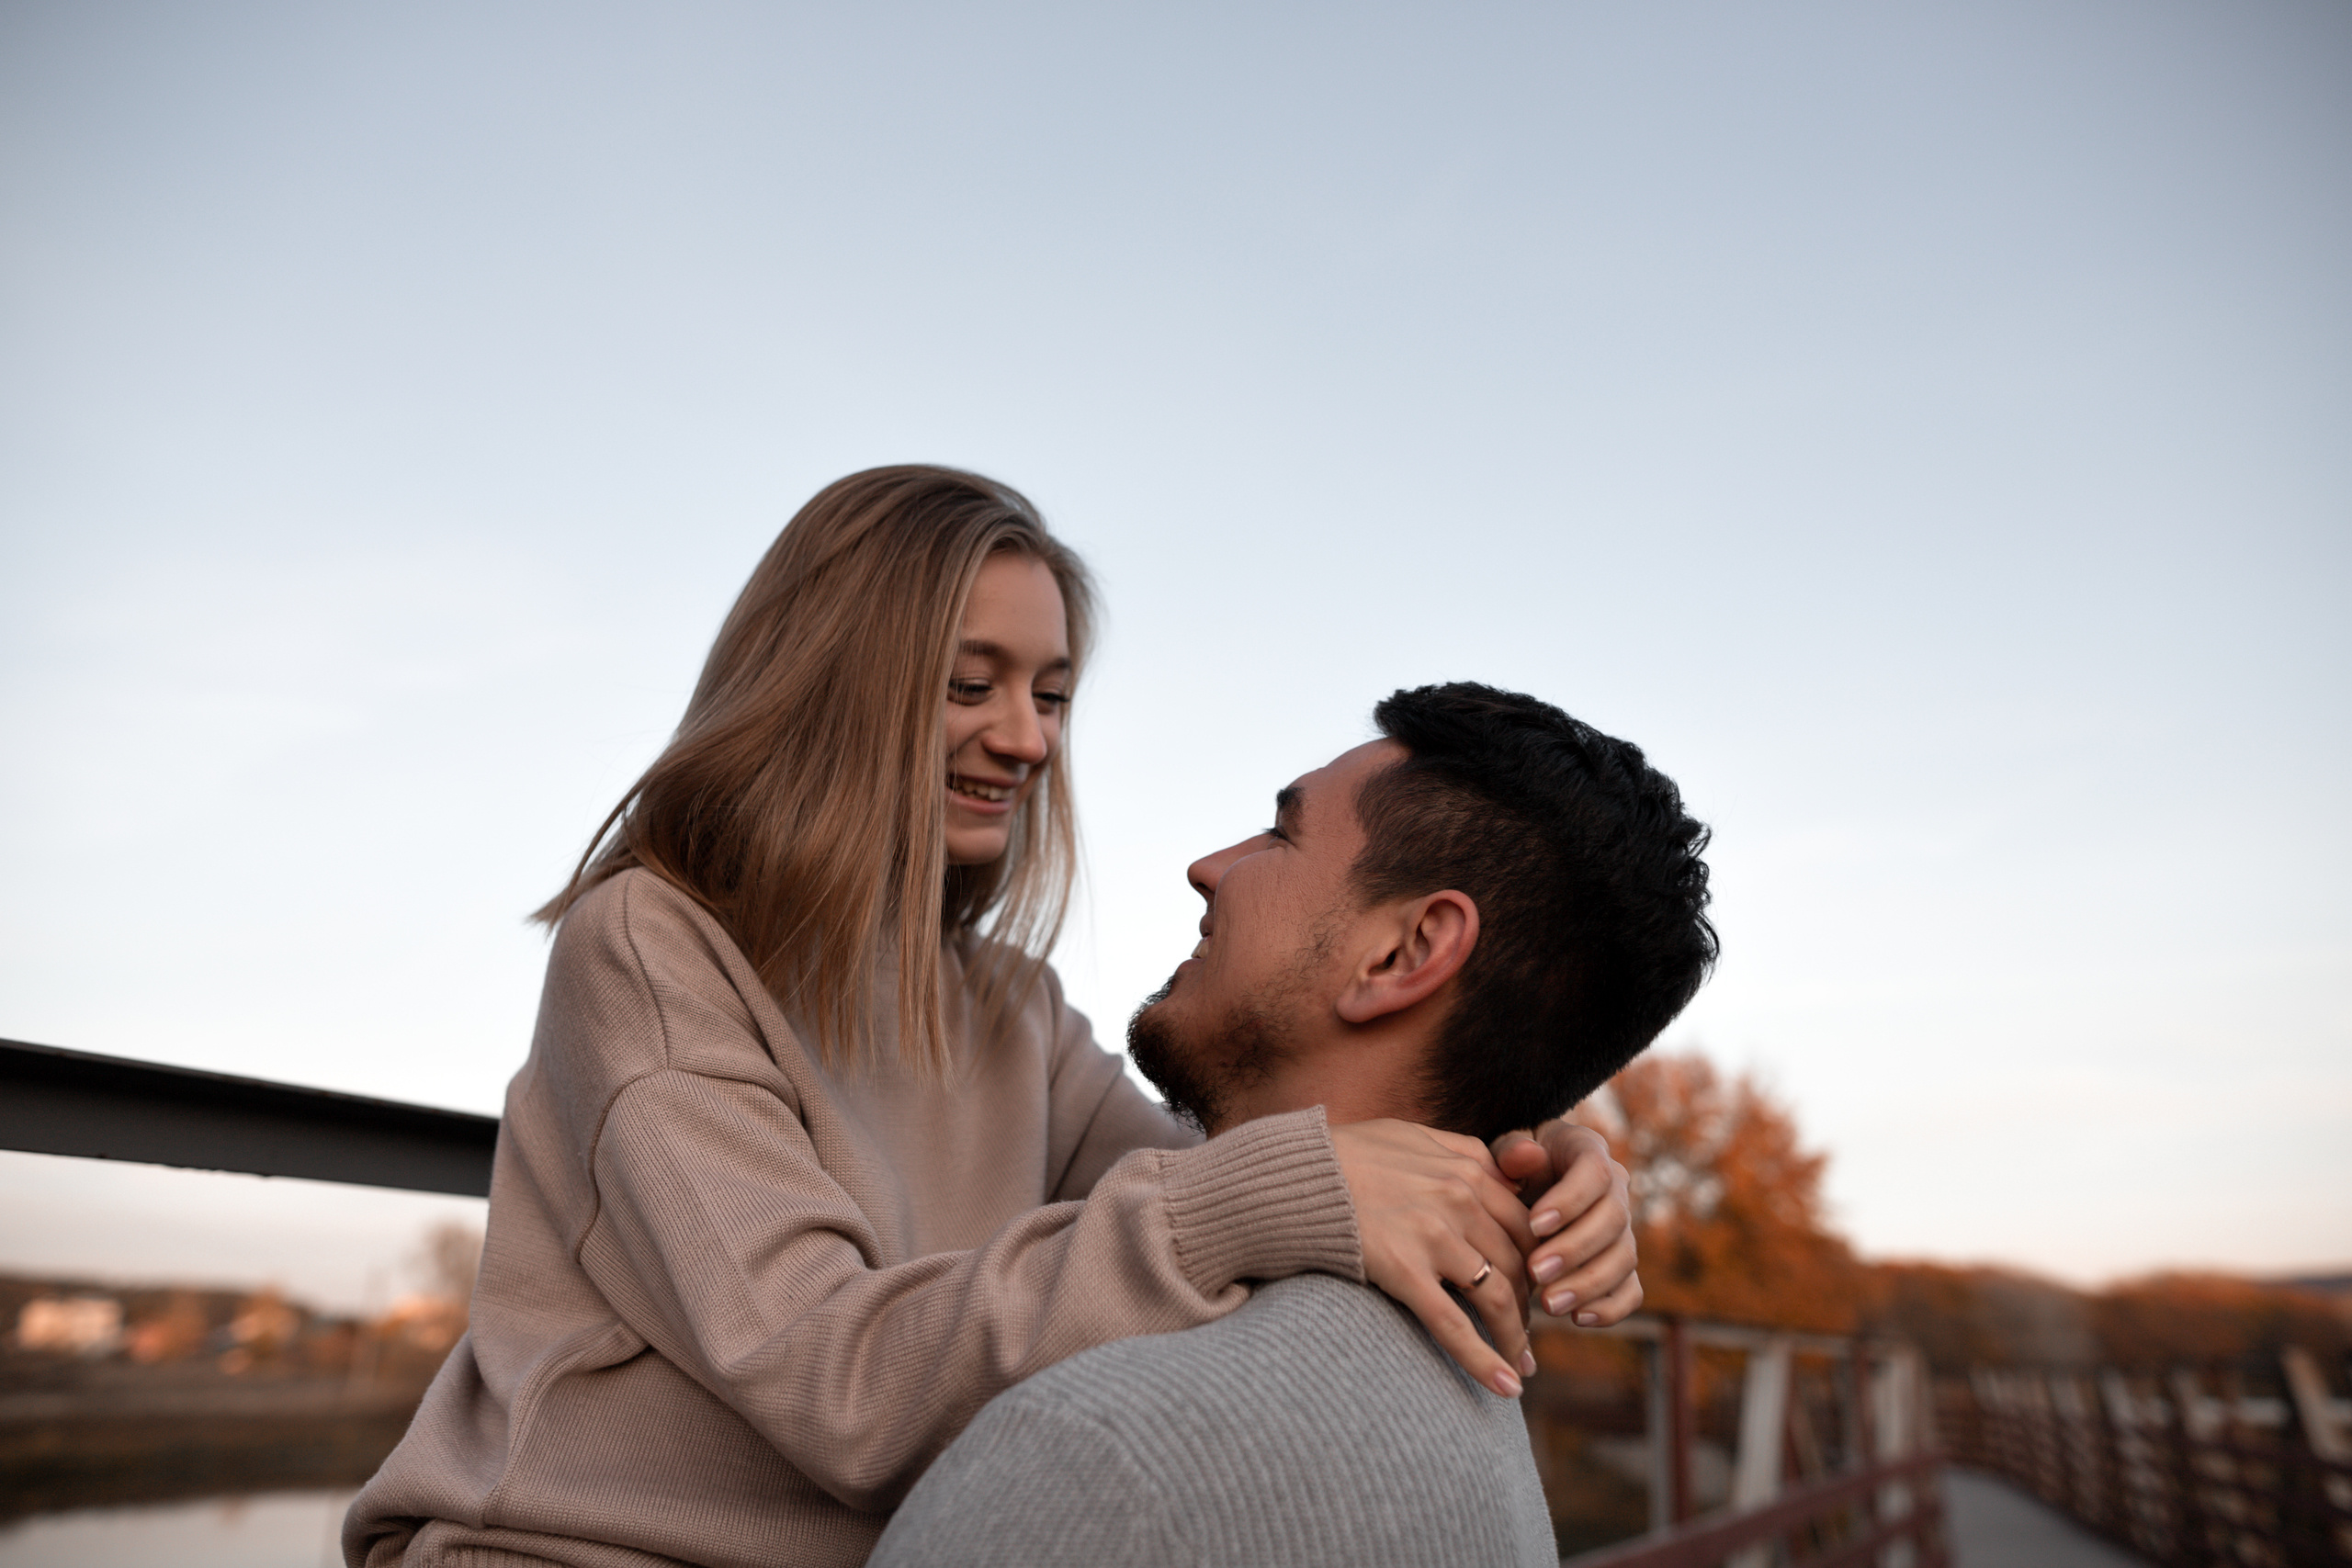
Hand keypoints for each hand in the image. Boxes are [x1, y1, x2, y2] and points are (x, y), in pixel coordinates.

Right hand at [1329, 1119, 1536, 1397]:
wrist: (1292, 1176)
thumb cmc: (1345, 1156)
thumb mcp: (1411, 1136)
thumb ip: (1461, 1153)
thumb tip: (1502, 1173)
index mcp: (1467, 1166)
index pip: (1524, 1224)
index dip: (1536, 1264)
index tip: (1534, 1291)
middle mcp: (1460, 1196)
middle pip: (1517, 1264)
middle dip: (1529, 1306)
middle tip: (1527, 1336)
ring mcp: (1434, 1233)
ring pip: (1496, 1297)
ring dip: (1515, 1338)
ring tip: (1522, 1367)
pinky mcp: (1403, 1268)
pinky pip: (1453, 1324)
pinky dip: (1484, 1360)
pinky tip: (1505, 1387)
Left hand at [1491, 1119, 1641, 1325]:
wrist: (1523, 1188)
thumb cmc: (1511, 1167)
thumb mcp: (1504, 1151)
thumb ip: (1512, 1152)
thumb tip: (1529, 1154)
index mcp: (1590, 1152)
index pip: (1595, 1173)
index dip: (1570, 1200)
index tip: (1534, 1225)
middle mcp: (1615, 1190)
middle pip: (1614, 1219)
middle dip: (1575, 1249)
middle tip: (1535, 1271)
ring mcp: (1621, 1230)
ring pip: (1624, 1258)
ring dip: (1589, 1284)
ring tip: (1549, 1303)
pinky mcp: (1619, 1266)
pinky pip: (1631, 1291)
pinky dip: (1610, 1308)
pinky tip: (1577, 1318)